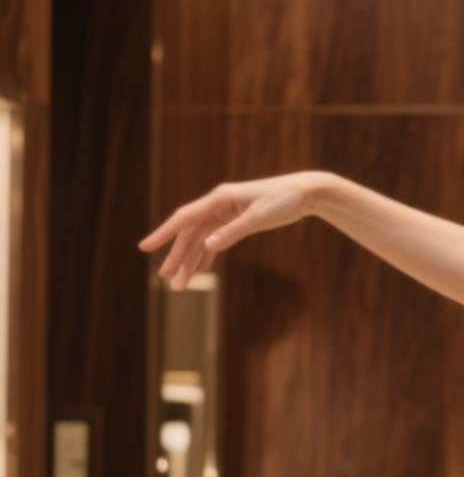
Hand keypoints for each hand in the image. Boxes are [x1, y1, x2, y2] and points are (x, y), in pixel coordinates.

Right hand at [139, 171, 335, 289]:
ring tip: (182, 283)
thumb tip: (207, 246)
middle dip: (178, 256)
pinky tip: (200, 270)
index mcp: (219, 198)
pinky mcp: (237, 221)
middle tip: (166, 278)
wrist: (306, 192)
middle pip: (190, 233)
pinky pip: (215, 240)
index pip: (184, 218)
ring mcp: (226, 213)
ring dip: (191, 260)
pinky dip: (207, 255)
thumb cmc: (284, 200)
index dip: (163, 233)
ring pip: (202, 239)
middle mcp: (218, 205)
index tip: (144, 247)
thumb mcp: (259, 217)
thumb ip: (232, 231)